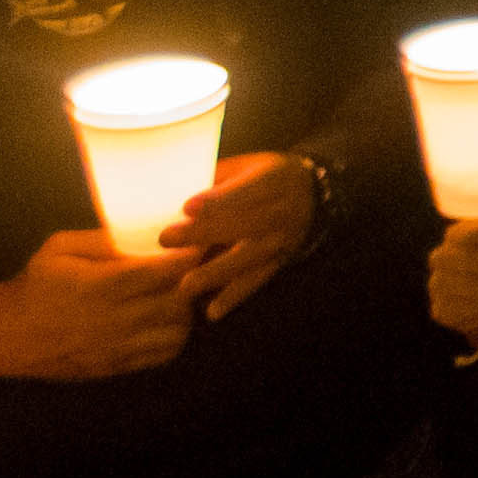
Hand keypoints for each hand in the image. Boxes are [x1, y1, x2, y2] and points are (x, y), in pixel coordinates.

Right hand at [0, 232, 202, 379]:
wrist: (8, 335)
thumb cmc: (37, 283)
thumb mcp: (60, 248)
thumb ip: (104, 239)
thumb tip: (149, 232)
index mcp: (99, 286)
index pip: (162, 271)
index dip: (188, 255)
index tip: (198, 241)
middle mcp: (113, 320)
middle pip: (178, 302)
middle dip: (193, 282)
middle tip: (193, 268)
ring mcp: (117, 347)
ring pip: (178, 331)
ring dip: (187, 310)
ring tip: (179, 293)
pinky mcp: (118, 366)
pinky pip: (165, 353)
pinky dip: (176, 335)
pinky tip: (167, 319)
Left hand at [161, 150, 316, 322]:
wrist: (312, 193)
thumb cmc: (264, 176)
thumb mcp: (246, 166)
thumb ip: (214, 179)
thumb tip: (168, 190)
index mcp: (272, 179)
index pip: (245, 190)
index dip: (217, 199)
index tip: (187, 207)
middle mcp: (280, 211)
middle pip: (243, 224)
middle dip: (204, 233)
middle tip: (165, 239)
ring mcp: (281, 240)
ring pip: (248, 257)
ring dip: (216, 272)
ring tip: (186, 286)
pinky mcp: (279, 262)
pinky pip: (256, 281)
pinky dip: (234, 297)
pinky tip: (212, 312)